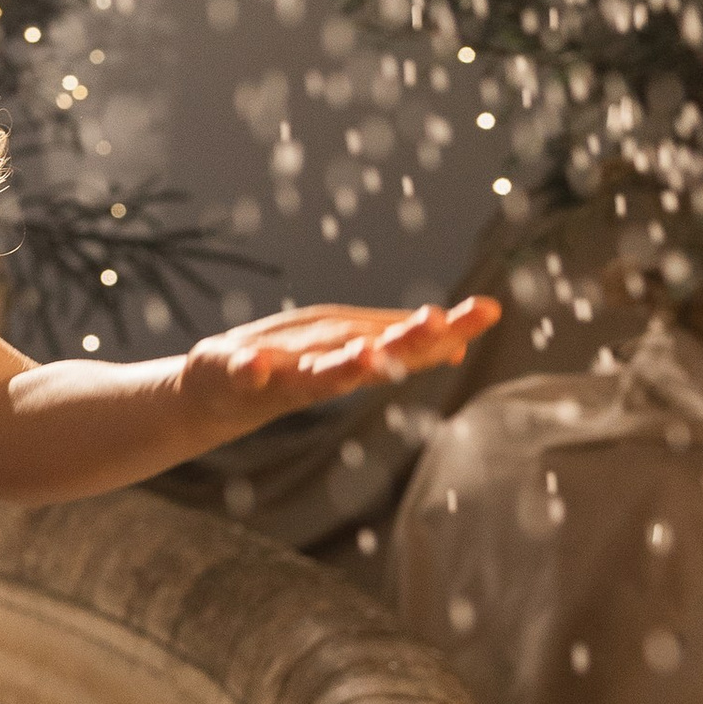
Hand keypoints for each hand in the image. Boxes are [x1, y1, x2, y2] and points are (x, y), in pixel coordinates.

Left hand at [175, 294, 500, 448]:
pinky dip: (251, 371)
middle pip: (374, 359)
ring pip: (320, 375)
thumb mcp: (347, 347)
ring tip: (365, 353)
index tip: (488, 309)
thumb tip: (457, 345)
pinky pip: (246, 375)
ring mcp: (282, 379)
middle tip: (437, 323)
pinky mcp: (236, 377)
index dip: (450, 330)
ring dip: (342, 366)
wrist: (214, 394)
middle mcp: (327, 372)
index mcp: (356, 356)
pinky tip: (255, 363)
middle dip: (405, 345)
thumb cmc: (287, 366)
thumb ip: (396, 347)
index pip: (409, 344)